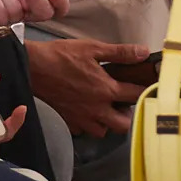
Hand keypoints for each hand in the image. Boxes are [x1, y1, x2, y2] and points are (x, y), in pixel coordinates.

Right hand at [26, 37, 147, 137]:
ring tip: (106, 108)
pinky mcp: (67, 121)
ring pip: (103, 131)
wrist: (32, 67)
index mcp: (105, 90)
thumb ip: (120, 53)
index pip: (135, 96)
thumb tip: (143, 52)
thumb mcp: (93, 48)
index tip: (148, 88)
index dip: (145, 91)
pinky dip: (88, 124)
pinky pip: (83, 131)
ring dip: (108, 123)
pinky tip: (87, 111)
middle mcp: (96, 108)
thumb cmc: (61, 56)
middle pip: (123, 125)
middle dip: (128, 115)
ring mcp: (81, 118)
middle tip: (124, 102)